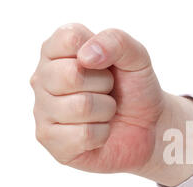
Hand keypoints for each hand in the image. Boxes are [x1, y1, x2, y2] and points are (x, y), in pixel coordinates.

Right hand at [31, 24, 192, 185]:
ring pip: (81, 106)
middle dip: (104, 84)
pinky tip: (100, 131)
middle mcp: (43, 79)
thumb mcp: (136, 57)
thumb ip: (116, 41)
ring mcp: (43, 111)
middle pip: (72, 74)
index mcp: (56, 51)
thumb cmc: (135, 89)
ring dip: (106, 110)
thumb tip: (85, 56)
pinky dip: (103, 134)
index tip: (107, 65)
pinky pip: (84, 135)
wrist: (150, 127)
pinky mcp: (51, 142)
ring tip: (106, 111)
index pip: (70, 38)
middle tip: (108, 91)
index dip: (100, 53)